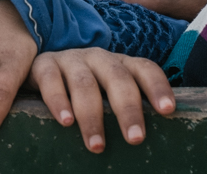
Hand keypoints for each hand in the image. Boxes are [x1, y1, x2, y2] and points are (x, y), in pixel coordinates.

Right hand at [28, 48, 174, 151]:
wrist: (39, 64)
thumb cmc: (85, 92)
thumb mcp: (107, 95)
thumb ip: (125, 109)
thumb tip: (156, 147)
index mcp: (120, 64)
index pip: (145, 69)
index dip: (158, 87)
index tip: (168, 110)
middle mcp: (98, 58)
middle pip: (117, 78)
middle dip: (128, 109)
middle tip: (135, 139)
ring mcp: (71, 59)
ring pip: (85, 83)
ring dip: (92, 116)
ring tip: (97, 146)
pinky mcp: (44, 65)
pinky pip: (51, 80)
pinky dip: (58, 101)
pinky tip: (65, 121)